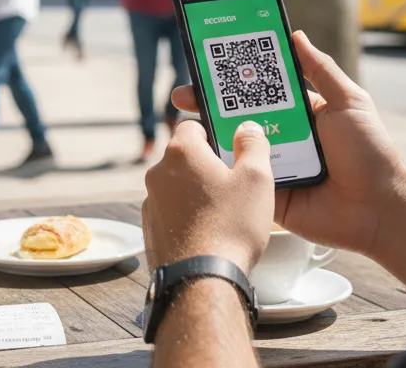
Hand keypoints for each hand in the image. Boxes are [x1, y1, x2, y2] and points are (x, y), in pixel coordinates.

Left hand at [142, 119, 274, 272]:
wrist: (201, 280)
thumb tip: (248, 128)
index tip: (231, 149)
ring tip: (224, 213)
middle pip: (185, 157)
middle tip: (234, 184)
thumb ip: (254, 145)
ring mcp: (150, 202)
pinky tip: (208, 232)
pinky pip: (171, 211)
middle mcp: (158, 172)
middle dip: (207, 165)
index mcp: (182, 152)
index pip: (192, 125)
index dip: (214, 133)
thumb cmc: (231, 227)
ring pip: (177, 185)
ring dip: (196, 192)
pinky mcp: (149, 228)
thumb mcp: (256, 179)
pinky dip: (186, 215)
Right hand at [170, 31, 405, 256]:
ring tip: (183, 122)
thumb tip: (296, 35)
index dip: (234, 80)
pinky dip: (220, 170)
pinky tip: (197, 158)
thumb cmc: (369, 152)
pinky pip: (239, 180)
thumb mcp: (348, 101)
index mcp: (297, 113)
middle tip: (182, 95)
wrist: (377, 208)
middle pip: (238, 117)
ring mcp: (272, 166)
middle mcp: (281, 137)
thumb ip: (321, 69)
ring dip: (208, 136)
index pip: (258, 91)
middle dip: (209, 105)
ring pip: (233, 147)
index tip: (207, 65)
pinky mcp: (266, 194)